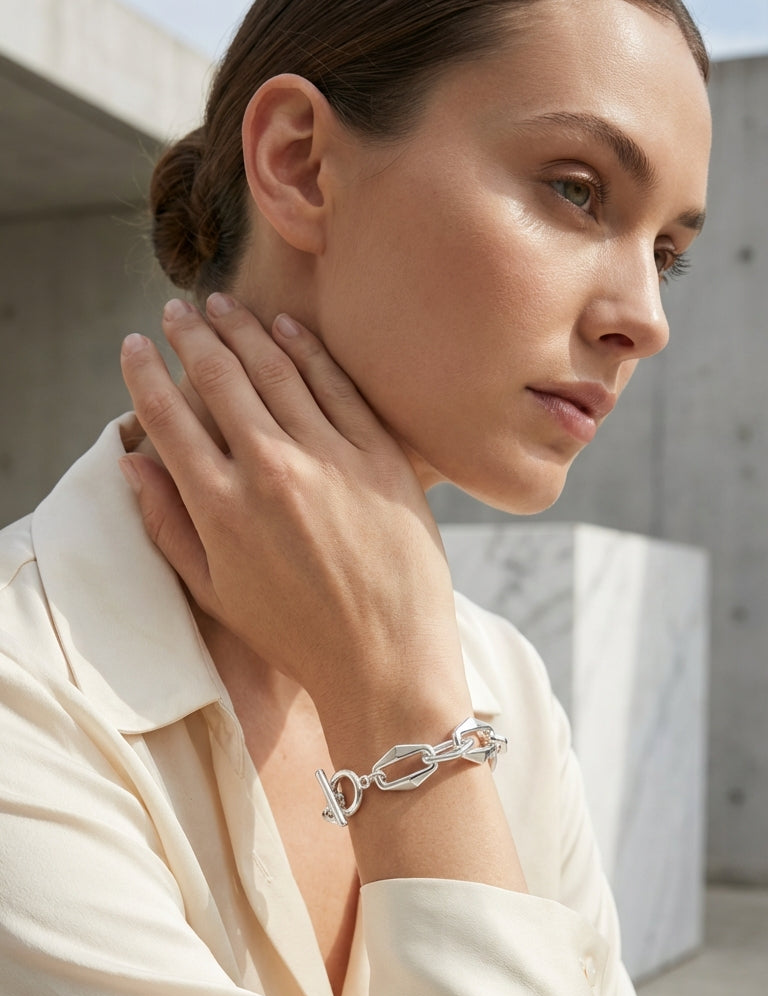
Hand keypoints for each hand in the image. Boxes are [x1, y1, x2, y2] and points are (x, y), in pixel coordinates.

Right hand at [119, 296, 467, 725]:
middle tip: (178, 311)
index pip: (169, 417)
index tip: (137, 346)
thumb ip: (167, 525)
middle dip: (191, 335)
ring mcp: (329, 460)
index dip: (145, 373)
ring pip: (276, 369)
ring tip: (224, 306)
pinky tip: (286, 329)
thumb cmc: (296, 636)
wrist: (385, 663)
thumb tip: (132, 462)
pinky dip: (306, 349)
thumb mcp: (215, 593)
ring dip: (243, 329)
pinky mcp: (381, 458)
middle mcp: (269, 473)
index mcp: (220, 509)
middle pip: (219, 378)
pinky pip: (337, 386)